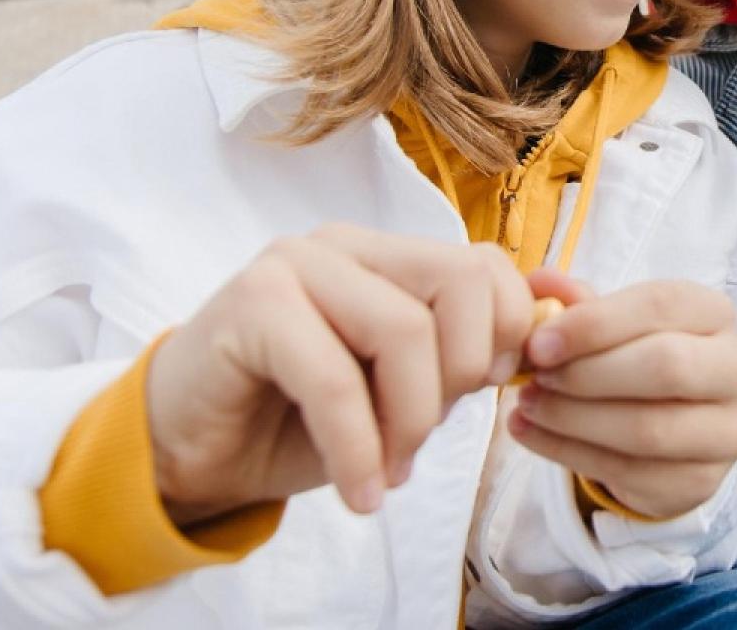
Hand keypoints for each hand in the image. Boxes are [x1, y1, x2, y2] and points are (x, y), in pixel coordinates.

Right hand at [146, 225, 536, 525]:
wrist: (193, 452)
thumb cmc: (297, 420)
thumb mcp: (398, 390)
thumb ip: (459, 358)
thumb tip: (543, 334)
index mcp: (387, 255)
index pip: (486, 265)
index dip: (507, 335)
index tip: (485, 396)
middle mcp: (346, 245)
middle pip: (459, 283)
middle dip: (463, 375)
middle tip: (424, 439)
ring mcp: (295, 264)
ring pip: (403, 329)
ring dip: (409, 420)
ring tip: (387, 470)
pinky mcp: (250, 304)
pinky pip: (334, 379)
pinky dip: (357, 448)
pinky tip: (361, 492)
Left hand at [508, 277, 736, 520]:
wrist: (663, 431)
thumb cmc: (631, 358)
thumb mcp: (608, 323)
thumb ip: (575, 302)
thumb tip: (540, 282)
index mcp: (714, 313)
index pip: (661, 306)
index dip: (594, 324)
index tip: (538, 343)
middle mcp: (735, 369)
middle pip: (666, 366)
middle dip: (587, 374)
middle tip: (535, 378)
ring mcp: (726, 430)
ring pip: (648, 429)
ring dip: (573, 418)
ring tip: (526, 406)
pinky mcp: (702, 480)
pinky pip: (630, 471)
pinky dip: (568, 454)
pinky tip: (531, 434)